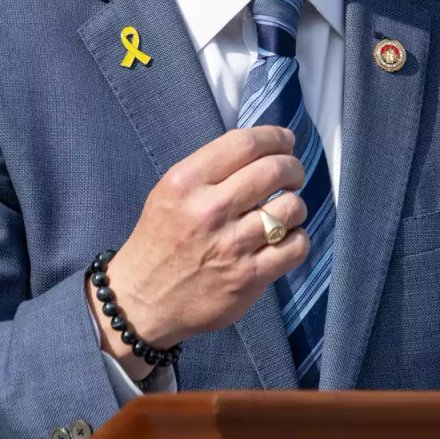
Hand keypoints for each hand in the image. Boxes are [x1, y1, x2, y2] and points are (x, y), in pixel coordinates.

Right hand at [88, 126, 308, 379]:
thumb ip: (210, 169)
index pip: (245, 143)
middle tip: (292, 176)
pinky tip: (284, 239)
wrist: (142, 301)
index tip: (285, 142)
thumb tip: (264, 149)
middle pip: (275, 170)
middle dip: (293, 168)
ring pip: (291, 208)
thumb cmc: (160, 241)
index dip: (275, 137)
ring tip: (285, 211)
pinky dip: (297, 239)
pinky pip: (296, 246)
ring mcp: (231, 245)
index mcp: (185, 182)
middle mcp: (209, 210)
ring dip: (295, 206)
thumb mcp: (169, 192)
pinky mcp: (248, 277)